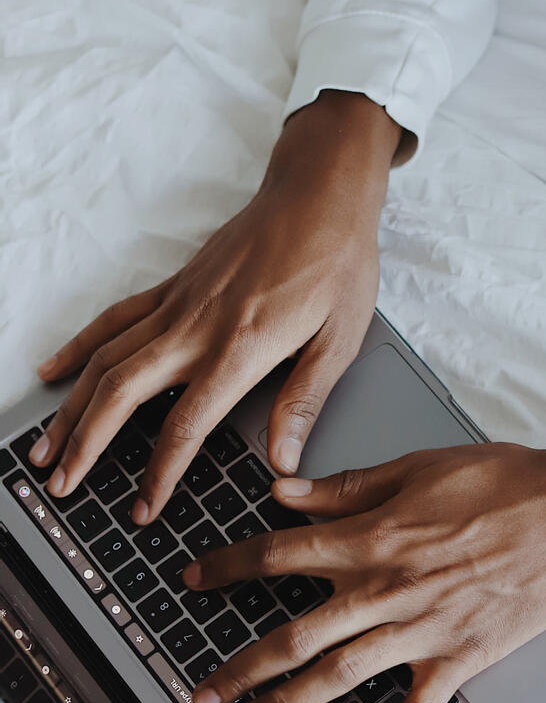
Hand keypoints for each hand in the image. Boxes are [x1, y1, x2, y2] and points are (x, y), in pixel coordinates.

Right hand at [28, 91, 402, 522]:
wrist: (321, 193)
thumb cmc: (338, 262)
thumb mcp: (342, 338)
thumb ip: (305, 401)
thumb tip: (284, 460)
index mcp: (241, 348)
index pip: (185, 425)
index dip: (160, 474)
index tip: (144, 509)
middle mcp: (197, 326)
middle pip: (123, 393)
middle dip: (86, 444)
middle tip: (62, 486)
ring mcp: (179, 303)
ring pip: (106, 358)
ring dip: (71, 405)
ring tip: (46, 448)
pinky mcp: (175, 284)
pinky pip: (115, 318)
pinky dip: (79, 346)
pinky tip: (52, 371)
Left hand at [185, 436, 545, 702]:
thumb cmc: (501, 482)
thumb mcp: (416, 466)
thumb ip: (345, 487)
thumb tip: (282, 493)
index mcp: (371, 538)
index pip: (278, 555)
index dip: (227, 567)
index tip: (193, 578)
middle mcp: (384, 591)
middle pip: (292, 635)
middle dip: (238, 667)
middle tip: (198, 693)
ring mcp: (420, 632)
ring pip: (336, 678)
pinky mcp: (458, 661)